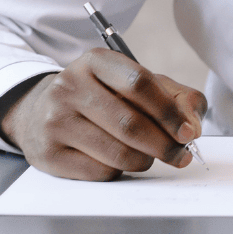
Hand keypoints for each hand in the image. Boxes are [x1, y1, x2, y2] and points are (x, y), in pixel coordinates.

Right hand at [0, 48, 207, 180]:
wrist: (40, 112)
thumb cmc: (104, 98)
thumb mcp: (138, 85)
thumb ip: (177, 98)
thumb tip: (192, 127)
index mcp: (96, 61)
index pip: (139, 83)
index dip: (170, 111)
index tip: (189, 133)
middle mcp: (69, 86)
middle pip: (130, 123)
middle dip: (164, 145)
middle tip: (180, 155)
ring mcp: (54, 120)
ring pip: (117, 153)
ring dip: (144, 161)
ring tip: (147, 157)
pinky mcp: (48, 154)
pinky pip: (99, 172)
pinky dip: (119, 172)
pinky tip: (117, 162)